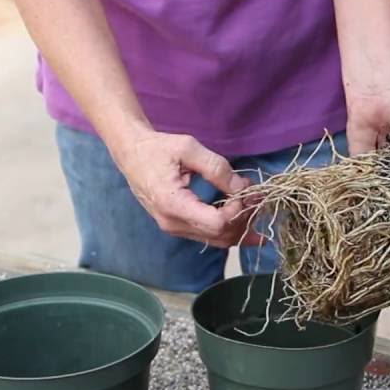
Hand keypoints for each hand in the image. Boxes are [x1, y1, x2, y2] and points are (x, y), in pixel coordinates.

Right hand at [108, 129, 256, 246]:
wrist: (131, 154)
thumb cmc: (157, 148)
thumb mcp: (188, 148)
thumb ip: (216, 168)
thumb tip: (243, 187)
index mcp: (173, 204)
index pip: (216, 224)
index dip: (237, 211)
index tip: (245, 191)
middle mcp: (172, 223)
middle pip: (220, 236)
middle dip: (243, 218)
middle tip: (257, 197)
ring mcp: (174, 228)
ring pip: (216, 240)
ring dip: (239, 226)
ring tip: (255, 206)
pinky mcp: (177, 226)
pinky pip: (208, 235)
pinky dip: (228, 228)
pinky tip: (244, 220)